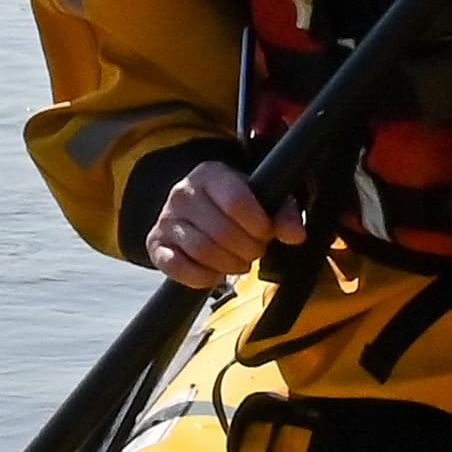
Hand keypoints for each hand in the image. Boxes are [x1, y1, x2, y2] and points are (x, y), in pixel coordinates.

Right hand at [146, 159, 298, 285]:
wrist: (197, 209)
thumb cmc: (235, 204)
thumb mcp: (262, 199)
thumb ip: (284, 213)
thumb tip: (295, 235)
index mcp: (211, 174)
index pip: (236, 201)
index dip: (258, 225)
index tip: (266, 233)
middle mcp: (183, 193)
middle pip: (221, 231)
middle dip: (247, 249)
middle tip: (255, 251)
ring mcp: (166, 219)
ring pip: (201, 250)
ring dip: (228, 264)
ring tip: (239, 262)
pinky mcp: (155, 244)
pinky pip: (177, 267)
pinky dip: (202, 277)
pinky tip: (216, 274)